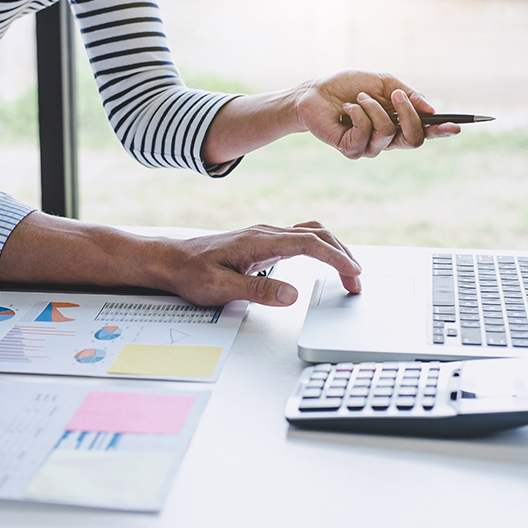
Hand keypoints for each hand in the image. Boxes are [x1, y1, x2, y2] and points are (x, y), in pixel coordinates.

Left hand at [161, 221, 361, 306]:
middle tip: (356, 282)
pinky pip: (300, 238)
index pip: (308, 244)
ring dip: (333, 250)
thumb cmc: (191, 273)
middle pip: (316, 236)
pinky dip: (320, 248)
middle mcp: (265, 233)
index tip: (353, 273)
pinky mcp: (263, 242)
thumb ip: (258, 290)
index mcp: (259, 241)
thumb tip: (292, 294)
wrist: (171, 261)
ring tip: (347, 272)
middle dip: (342, 256)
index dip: (335, 258)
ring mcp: (265, 235)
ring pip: (310, 234)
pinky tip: (324, 260)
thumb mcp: (221, 288)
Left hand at [294, 70, 460, 158]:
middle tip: (396, 95)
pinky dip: (358, 113)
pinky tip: (346, 109)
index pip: (424, 133)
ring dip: (374, 108)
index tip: (456, 127)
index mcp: (397, 124)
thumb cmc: (349, 87)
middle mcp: (386, 140)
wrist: (315, 92)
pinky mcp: (350, 149)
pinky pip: (364, 133)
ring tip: (358, 98)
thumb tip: (430, 109)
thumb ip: (407, 95)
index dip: (442, 132)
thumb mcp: (382, 83)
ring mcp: (368, 148)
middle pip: (414, 140)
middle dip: (409, 115)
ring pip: (387, 133)